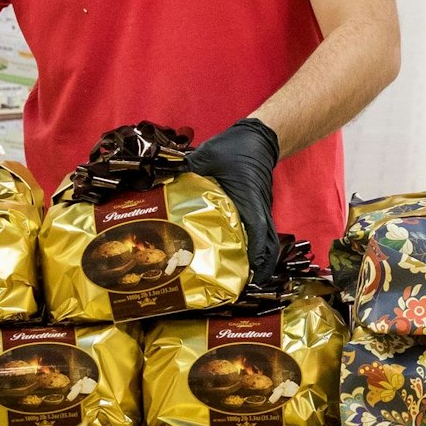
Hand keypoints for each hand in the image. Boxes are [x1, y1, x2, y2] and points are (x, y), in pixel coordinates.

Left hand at [185, 118, 280, 274]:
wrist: (259, 139)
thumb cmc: (235, 148)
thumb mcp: (207, 155)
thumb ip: (186, 168)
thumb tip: (158, 178)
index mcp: (248, 200)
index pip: (258, 233)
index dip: (255, 257)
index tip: (246, 276)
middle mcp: (259, 210)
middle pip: (267, 247)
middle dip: (258, 269)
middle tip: (238, 287)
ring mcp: (261, 212)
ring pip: (267, 244)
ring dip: (258, 262)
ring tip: (240, 279)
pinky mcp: (258, 210)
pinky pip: (262, 235)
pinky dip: (255, 250)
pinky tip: (239, 258)